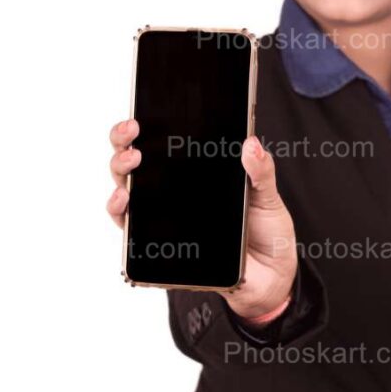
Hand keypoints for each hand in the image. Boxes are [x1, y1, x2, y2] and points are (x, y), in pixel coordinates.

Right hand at [107, 120, 297, 322]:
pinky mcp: (161, 246)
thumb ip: (261, 171)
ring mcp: (164, 218)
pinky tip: (124, 202)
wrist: (270, 277)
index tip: (142, 115)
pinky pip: (130, 230)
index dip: (144, 126)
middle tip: (134, 133)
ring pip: (125, 191)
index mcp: (196, 173)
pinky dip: (121, 214)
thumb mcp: (268, 196)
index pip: (162, 143)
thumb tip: (251, 143)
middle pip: (134, 162)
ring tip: (132, 162)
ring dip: (120, 175)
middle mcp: (173, 192)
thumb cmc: (265, 232)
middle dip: (124, 142)